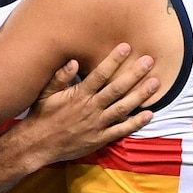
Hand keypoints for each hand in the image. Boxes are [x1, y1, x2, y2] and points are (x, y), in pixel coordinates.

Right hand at [17, 43, 156, 164]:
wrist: (37, 145)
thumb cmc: (42, 115)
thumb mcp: (46, 93)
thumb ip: (60, 76)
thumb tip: (74, 61)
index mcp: (78, 95)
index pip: (100, 74)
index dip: (114, 60)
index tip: (126, 47)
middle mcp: (90, 108)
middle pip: (116, 89)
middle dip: (134, 74)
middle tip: (149, 61)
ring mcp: (97, 124)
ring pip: (123, 108)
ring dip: (140, 95)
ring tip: (155, 83)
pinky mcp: (100, 139)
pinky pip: (121, 130)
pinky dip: (136, 123)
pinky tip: (150, 114)